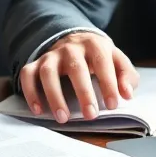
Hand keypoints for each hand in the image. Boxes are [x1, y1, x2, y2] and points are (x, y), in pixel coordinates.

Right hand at [18, 32, 138, 123]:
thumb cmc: (99, 56)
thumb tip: (127, 94)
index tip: (112, 105)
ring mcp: (52, 55)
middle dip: (84, 93)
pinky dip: (30, 92)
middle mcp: (72, 48)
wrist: (74, 39)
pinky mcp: (36, 63)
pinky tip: (38, 110)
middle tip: (90, 115)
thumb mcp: (117, 60)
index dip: (108, 84)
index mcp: (95, 45)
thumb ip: (126, 76)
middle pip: (76, 68)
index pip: (103, 62)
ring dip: (55, 96)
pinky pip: (28, 75)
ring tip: (63, 118)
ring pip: (49, 73)